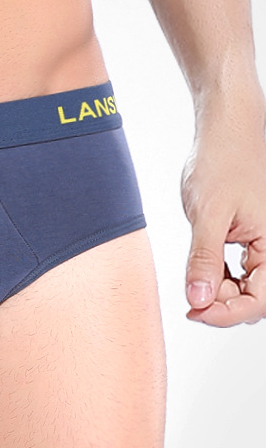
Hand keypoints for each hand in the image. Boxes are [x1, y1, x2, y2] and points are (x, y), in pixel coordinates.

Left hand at [181, 121, 265, 326]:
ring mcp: (264, 243)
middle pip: (255, 298)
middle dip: (222, 304)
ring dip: (219, 291)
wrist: (226, 133)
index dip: (226, 314)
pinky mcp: (252, 238)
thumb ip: (204, 259)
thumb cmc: (222, 163)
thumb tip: (198, 299)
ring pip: (247, 286)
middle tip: (189, 300)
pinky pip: (241, 270)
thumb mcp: (207, 215)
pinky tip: (202, 270)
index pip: (258, 300)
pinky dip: (220, 276)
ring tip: (194, 281)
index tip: (194, 312)